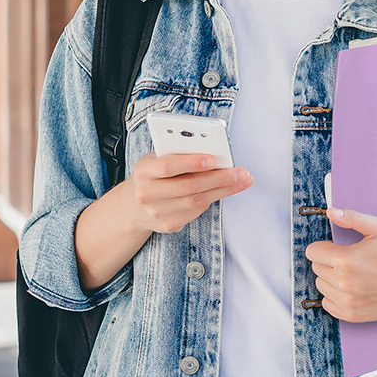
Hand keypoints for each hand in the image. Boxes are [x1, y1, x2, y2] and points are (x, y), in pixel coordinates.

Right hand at [122, 153, 251, 234]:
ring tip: (243, 180)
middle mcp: (147, 194)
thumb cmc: (153, 174)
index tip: (214, 158)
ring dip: (224, 190)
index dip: (192, 162)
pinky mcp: (168, 225)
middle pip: (189, 186)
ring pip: (197, 201)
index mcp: (143, 171)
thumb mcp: (157, 158)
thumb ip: (178, 153)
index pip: (168, 166)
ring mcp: (157, 213)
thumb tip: (213, 151)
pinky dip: (213, 199)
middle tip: (242, 172)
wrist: (133, 206)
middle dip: (220, 178)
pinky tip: (226, 190)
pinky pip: (196, 211)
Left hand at [304, 208, 376, 322]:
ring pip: (321, 285)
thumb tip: (330, 212)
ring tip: (352, 273)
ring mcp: (348, 302)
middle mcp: (344, 283)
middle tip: (349, 258)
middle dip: (328, 260)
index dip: (324, 246)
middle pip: (316, 268)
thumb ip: (352, 217)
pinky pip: (327, 304)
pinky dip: (334, 295)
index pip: (312, 252)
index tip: (336, 246)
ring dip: (331, 278)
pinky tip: (351, 287)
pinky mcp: (352, 315)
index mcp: (347, 260)